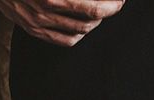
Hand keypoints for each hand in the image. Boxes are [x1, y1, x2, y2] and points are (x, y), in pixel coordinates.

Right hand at [0, 0, 126, 46]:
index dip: (110, 3)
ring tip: (101, 12)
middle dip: (107, 10)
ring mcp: (38, 22)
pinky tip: (85, 25)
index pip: (90, 5)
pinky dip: (80, 35)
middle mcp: (45, 9)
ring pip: (80, 31)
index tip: (119, 0)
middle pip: (90, 19)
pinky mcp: (34, 30)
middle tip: (115, 3)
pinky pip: (65, 41)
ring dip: (96, 22)